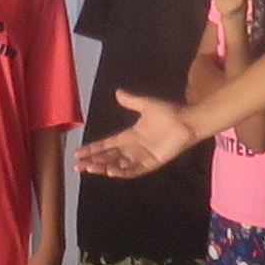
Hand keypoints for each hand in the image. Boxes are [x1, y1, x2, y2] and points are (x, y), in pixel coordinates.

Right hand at [75, 87, 197, 181]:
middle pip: (108, 157)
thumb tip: (117, 92)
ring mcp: (142, 157)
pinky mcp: (152, 162)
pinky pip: (134, 170)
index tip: (77, 153)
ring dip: (104, 167)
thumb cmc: (168, 112)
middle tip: (78, 166)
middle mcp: (133, 148)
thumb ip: (130, 101)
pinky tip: (111, 172)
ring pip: (118, 165)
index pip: (106, 145)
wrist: (186, 120)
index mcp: (129, 136)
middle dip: (92, 162)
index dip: (92, 149)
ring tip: (90, 168)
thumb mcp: (145, 105)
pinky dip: (123, 171)